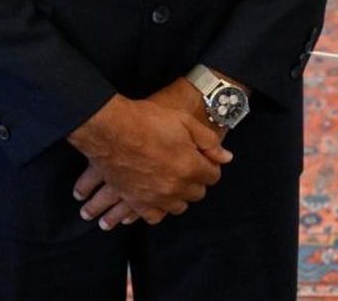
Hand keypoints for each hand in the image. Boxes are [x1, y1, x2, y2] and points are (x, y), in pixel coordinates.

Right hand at [67, 93, 228, 228]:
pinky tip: (156, 199)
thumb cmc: (148, 120)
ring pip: (177, 207)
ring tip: (172, 182)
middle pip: (196, 193)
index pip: (212, 176)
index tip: (202, 159)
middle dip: (196, 181)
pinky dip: (157, 210)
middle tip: (187, 167)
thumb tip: (226, 157)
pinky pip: (153, 217)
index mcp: (190, 167)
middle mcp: (175, 187)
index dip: (209, 165)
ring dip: (178, 196)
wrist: (110, 128)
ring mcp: (155, 197)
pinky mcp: (135, 201)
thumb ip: (209, 141)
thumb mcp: (185, 121)